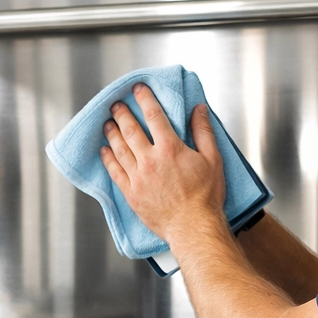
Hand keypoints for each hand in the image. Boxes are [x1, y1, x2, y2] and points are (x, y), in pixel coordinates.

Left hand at [100, 83, 226, 243]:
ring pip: (119, 149)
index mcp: (170, 148)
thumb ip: (204, 132)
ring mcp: (138, 177)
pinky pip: (115, 171)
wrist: (193, 227)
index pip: (154, 116)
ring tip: (107, 123)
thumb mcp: (213, 159)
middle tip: (116, 105)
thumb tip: (199, 110)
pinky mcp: (131, 193)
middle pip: (131, 130)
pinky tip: (104, 151)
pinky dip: (108, 158)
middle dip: (122, 114)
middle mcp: (150, 160)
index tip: (138, 90)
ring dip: (112, 133)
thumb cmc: (205, 197)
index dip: (145, 99)